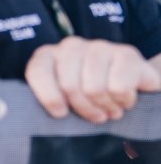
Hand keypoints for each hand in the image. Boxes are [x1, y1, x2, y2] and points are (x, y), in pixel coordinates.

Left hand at [25, 36, 160, 122]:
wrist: (133, 82)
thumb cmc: (90, 95)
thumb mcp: (64, 98)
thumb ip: (49, 101)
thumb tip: (31, 115)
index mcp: (48, 55)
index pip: (38, 72)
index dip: (49, 96)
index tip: (61, 114)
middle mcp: (71, 47)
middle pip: (69, 86)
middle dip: (84, 109)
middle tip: (97, 116)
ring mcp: (99, 47)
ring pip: (94, 89)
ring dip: (106, 107)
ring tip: (111, 109)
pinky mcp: (126, 53)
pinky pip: (119, 88)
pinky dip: (124, 101)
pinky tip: (124, 99)